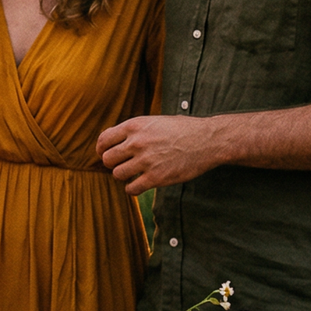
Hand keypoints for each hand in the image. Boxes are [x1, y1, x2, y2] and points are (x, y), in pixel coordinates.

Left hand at [97, 115, 224, 194]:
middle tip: (123, 165)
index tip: (106, 155)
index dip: (102, 150)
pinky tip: (141, 184)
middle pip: (107, 159)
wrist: (207, 140)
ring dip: (124, 176)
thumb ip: (134, 131)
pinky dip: (133, 189)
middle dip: (113, 164)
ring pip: (117, 174)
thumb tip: (114, 142)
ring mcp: (146, 161)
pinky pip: (131, 189)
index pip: (103, 140)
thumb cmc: (182, 130)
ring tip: (134, 174)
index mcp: (134, 125)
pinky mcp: (156, 178)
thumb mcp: (154, 121)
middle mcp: (137, 142)